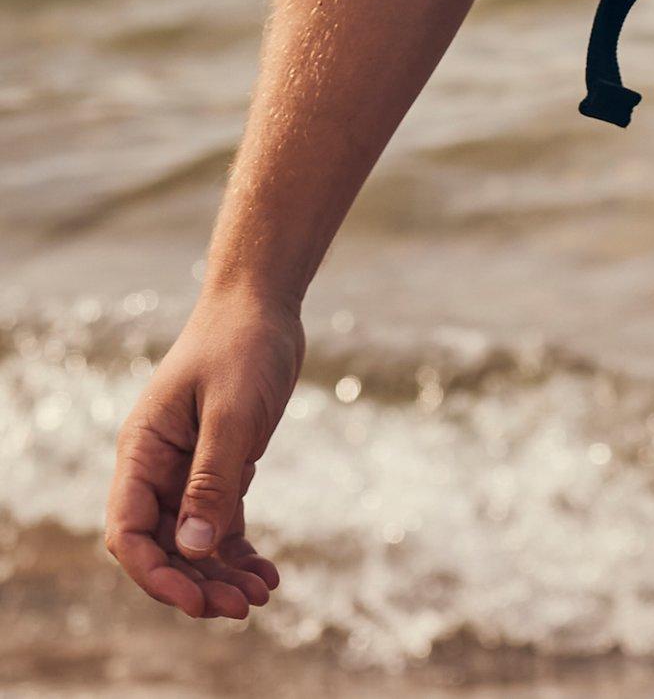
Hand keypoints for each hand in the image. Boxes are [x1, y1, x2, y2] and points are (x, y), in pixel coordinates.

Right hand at [105, 285, 303, 619]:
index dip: (156, 573)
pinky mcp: (220, 469)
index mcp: (142, 451)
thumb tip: (193, 549)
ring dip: (219, 575)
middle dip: (195, 583)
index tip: (196, 597)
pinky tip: (268, 575)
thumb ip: (212, 478)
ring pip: (193, 543)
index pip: (128, 531)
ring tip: (259, 598)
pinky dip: (239, 552)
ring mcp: (187, 471)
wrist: (263, 303)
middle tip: (240, 608)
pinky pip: (221, 525)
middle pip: (161, 547)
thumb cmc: (241, 343)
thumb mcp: (232, 410)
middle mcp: (157, 468)